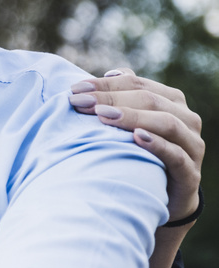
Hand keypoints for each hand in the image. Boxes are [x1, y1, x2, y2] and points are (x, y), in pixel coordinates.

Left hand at [69, 68, 203, 221]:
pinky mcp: (190, 173)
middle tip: (80, 103)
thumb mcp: (130, 122)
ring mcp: (191, 145)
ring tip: (103, 116)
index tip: (75, 89)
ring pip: (167, 123)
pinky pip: (177, 154)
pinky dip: (157, 144)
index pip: (136, 83)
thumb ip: (124, 97)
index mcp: (171, 100)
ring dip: (132, 117)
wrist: (162, 194)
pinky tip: (136, 137)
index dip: (105, 85)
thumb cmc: (140, 151)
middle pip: (149, 100)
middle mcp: (186, 119)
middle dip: (111, 99)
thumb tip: (110, 73)